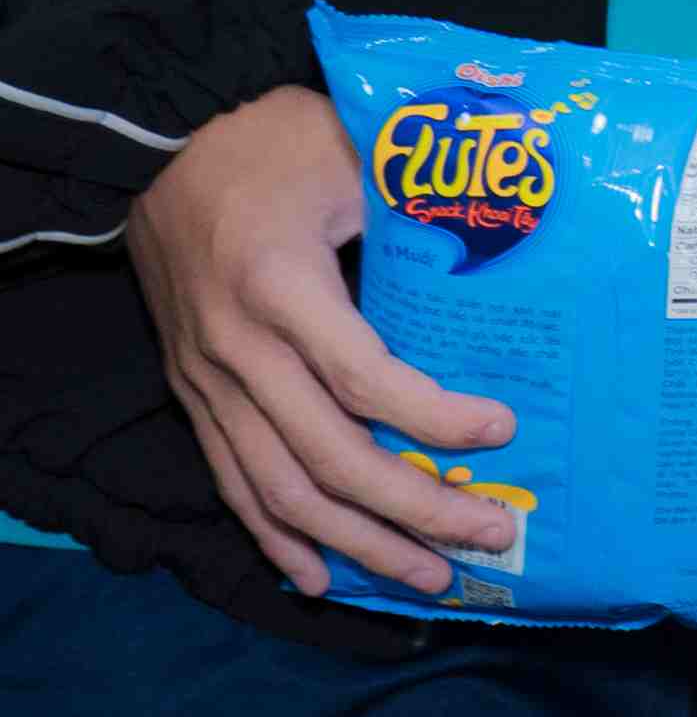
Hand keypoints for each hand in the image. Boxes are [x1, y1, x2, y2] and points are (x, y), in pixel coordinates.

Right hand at [127, 85, 522, 597]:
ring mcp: (208, 381)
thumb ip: (418, 204)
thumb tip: (511, 232)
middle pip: (329, 456)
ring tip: (427, 576)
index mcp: (282, 289)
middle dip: (414, 507)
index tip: (501, 431)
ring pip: (280, 489)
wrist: (166, 144)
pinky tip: (320, 576)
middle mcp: (238, 351)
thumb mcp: (355, 153)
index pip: (364, 378)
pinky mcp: (192, 394)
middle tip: (491, 534)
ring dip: (357, 542)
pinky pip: (230, 481)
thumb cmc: (277, 141)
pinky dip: (274, 536)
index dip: (433, 416)